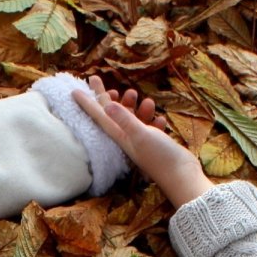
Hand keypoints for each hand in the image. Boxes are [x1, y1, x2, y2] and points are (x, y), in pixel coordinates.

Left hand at [71, 77, 213, 207]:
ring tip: (141, 97)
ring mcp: (141, 142)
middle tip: (100, 80)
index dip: (87, 102)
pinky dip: (154, 121)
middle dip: (106, 97)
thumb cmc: (160, 157)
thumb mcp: (141, 135)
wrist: (182, 176)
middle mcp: (127, 139)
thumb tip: (107, 104)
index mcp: (120, 136)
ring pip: (132, 119)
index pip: (100, 116)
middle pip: (112, 114)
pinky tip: (160, 117)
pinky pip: (150, 128)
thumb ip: (125, 119)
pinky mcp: (154, 145)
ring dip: (136, 107)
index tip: (74, 90)